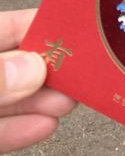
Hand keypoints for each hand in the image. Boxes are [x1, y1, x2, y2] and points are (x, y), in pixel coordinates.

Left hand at [0, 9, 75, 152]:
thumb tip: (32, 68)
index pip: (10, 26)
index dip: (44, 26)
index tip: (77, 32)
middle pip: (18, 63)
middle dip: (51, 70)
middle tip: (82, 74)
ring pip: (12, 97)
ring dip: (43, 101)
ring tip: (69, 102)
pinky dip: (22, 129)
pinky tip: (45, 126)